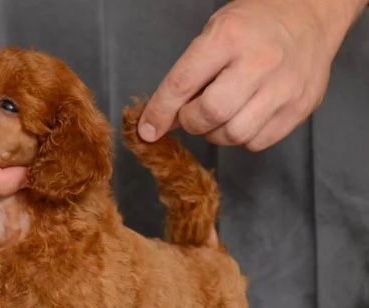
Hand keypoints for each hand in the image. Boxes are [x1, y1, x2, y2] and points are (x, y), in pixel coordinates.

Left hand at [138, 0, 364, 150]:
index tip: (148, 130)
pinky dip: (242, 137)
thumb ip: (188, 76)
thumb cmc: (253, 25)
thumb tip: (161, 121)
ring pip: (234, 134)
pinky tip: (245, 116)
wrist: (310, 14)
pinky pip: (257, 142)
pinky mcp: (300, 107)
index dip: (159, 112)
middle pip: (210, 113)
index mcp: (229, 36)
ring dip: (216, 133)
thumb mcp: (214, 33)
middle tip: (192, 114)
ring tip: (221, 114)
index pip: (182, 83)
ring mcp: (284, 86)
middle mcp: (259, 61)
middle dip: (191, 122)